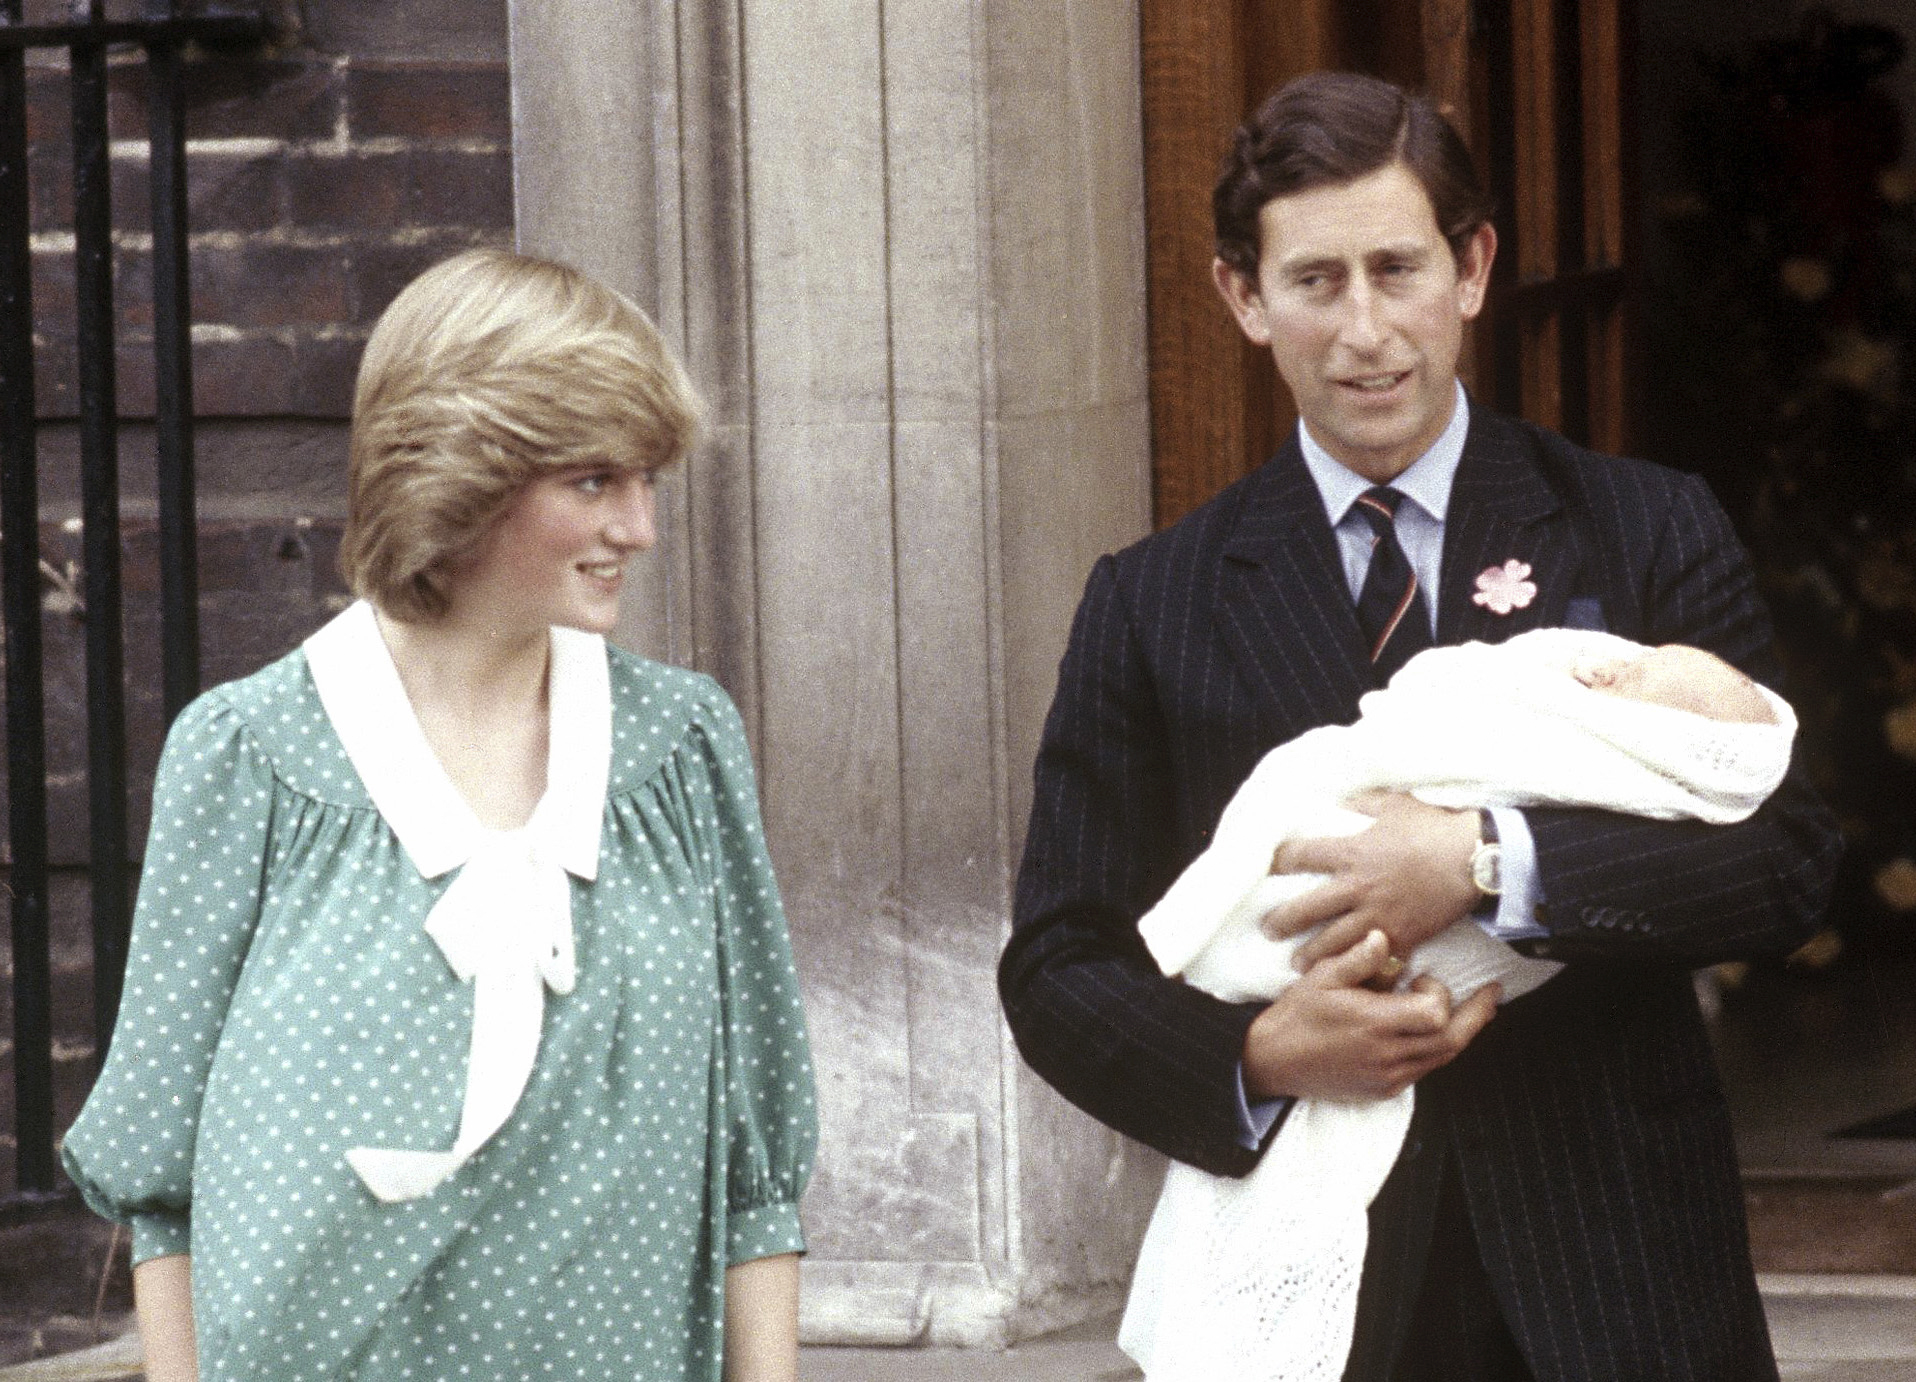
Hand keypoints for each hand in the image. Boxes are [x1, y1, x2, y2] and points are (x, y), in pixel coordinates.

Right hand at [1242, 930, 1500, 1101]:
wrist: (1272, 1061)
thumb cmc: (1297, 1015)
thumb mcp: (1321, 978)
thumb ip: (1357, 959)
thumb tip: (1384, 938)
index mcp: (1373, 1025)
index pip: (1434, 1015)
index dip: (1438, 993)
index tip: (1420, 977)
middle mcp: (1387, 1056)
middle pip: (1452, 1041)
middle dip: (1477, 1015)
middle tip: (1492, 993)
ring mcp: (1387, 1077)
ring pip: (1442, 1058)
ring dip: (1459, 1032)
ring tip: (1470, 1010)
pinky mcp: (1383, 1090)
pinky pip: (1424, 1070)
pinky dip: (1435, 1049)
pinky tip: (1430, 1031)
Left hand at [1263, 791, 1481, 969]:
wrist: (1474, 859)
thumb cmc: (1433, 828)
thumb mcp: (1392, 803)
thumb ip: (1360, 803)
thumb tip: (1338, 802)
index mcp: (1350, 852)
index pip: (1298, 856)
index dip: (1280, 861)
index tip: (1271, 868)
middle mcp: (1356, 887)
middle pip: (1304, 909)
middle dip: (1280, 922)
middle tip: (1268, 929)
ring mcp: (1376, 916)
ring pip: (1331, 943)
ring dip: (1310, 955)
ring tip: (1298, 963)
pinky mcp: (1400, 937)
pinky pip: (1372, 960)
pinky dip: (1357, 970)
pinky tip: (1345, 976)